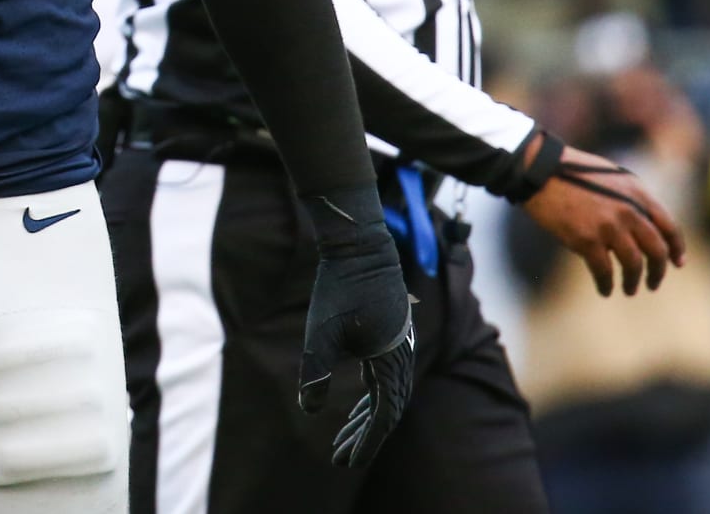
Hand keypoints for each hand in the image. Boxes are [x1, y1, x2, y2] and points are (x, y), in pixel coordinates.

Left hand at [298, 186, 416, 467]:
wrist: (358, 246)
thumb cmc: (338, 288)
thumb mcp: (322, 331)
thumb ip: (316, 370)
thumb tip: (309, 409)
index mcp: (390, 360)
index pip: (385, 415)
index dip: (368, 442)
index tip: (347, 463)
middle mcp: (400, 357)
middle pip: (387, 410)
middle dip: (363, 438)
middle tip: (338, 459)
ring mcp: (397, 346)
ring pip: (386, 396)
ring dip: (366, 421)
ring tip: (340, 442)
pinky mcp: (389, 337)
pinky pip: (384, 378)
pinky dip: (370, 398)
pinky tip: (355, 408)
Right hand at [522, 145, 686, 296]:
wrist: (539, 170)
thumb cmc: (572, 172)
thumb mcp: (613, 177)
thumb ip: (632, 200)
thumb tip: (644, 228)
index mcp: (638, 192)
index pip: (669, 226)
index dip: (676, 248)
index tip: (677, 263)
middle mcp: (629, 210)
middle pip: (656, 250)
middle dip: (658, 271)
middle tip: (654, 283)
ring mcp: (609, 226)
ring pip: (634, 265)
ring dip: (633, 282)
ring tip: (630, 290)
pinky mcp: (586, 239)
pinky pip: (604, 271)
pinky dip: (607, 285)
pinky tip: (605, 290)